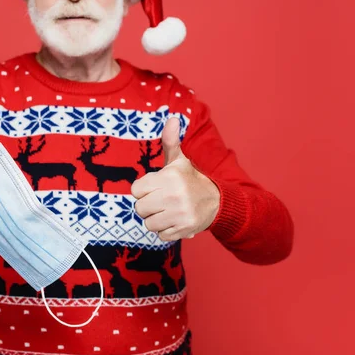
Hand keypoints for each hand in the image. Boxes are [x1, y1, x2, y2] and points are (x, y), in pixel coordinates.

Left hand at [131, 117, 219, 240]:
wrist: (217, 201)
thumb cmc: (190, 180)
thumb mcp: (179, 160)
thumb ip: (170, 142)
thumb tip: (172, 118)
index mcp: (169, 177)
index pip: (136, 190)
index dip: (144, 189)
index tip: (155, 188)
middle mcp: (174, 196)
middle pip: (140, 208)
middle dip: (148, 205)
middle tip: (161, 200)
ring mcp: (180, 214)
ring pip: (148, 223)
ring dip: (155, 219)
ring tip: (167, 211)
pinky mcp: (184, 230)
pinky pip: (160, 235)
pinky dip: (165, 230)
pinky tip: (174, 220)